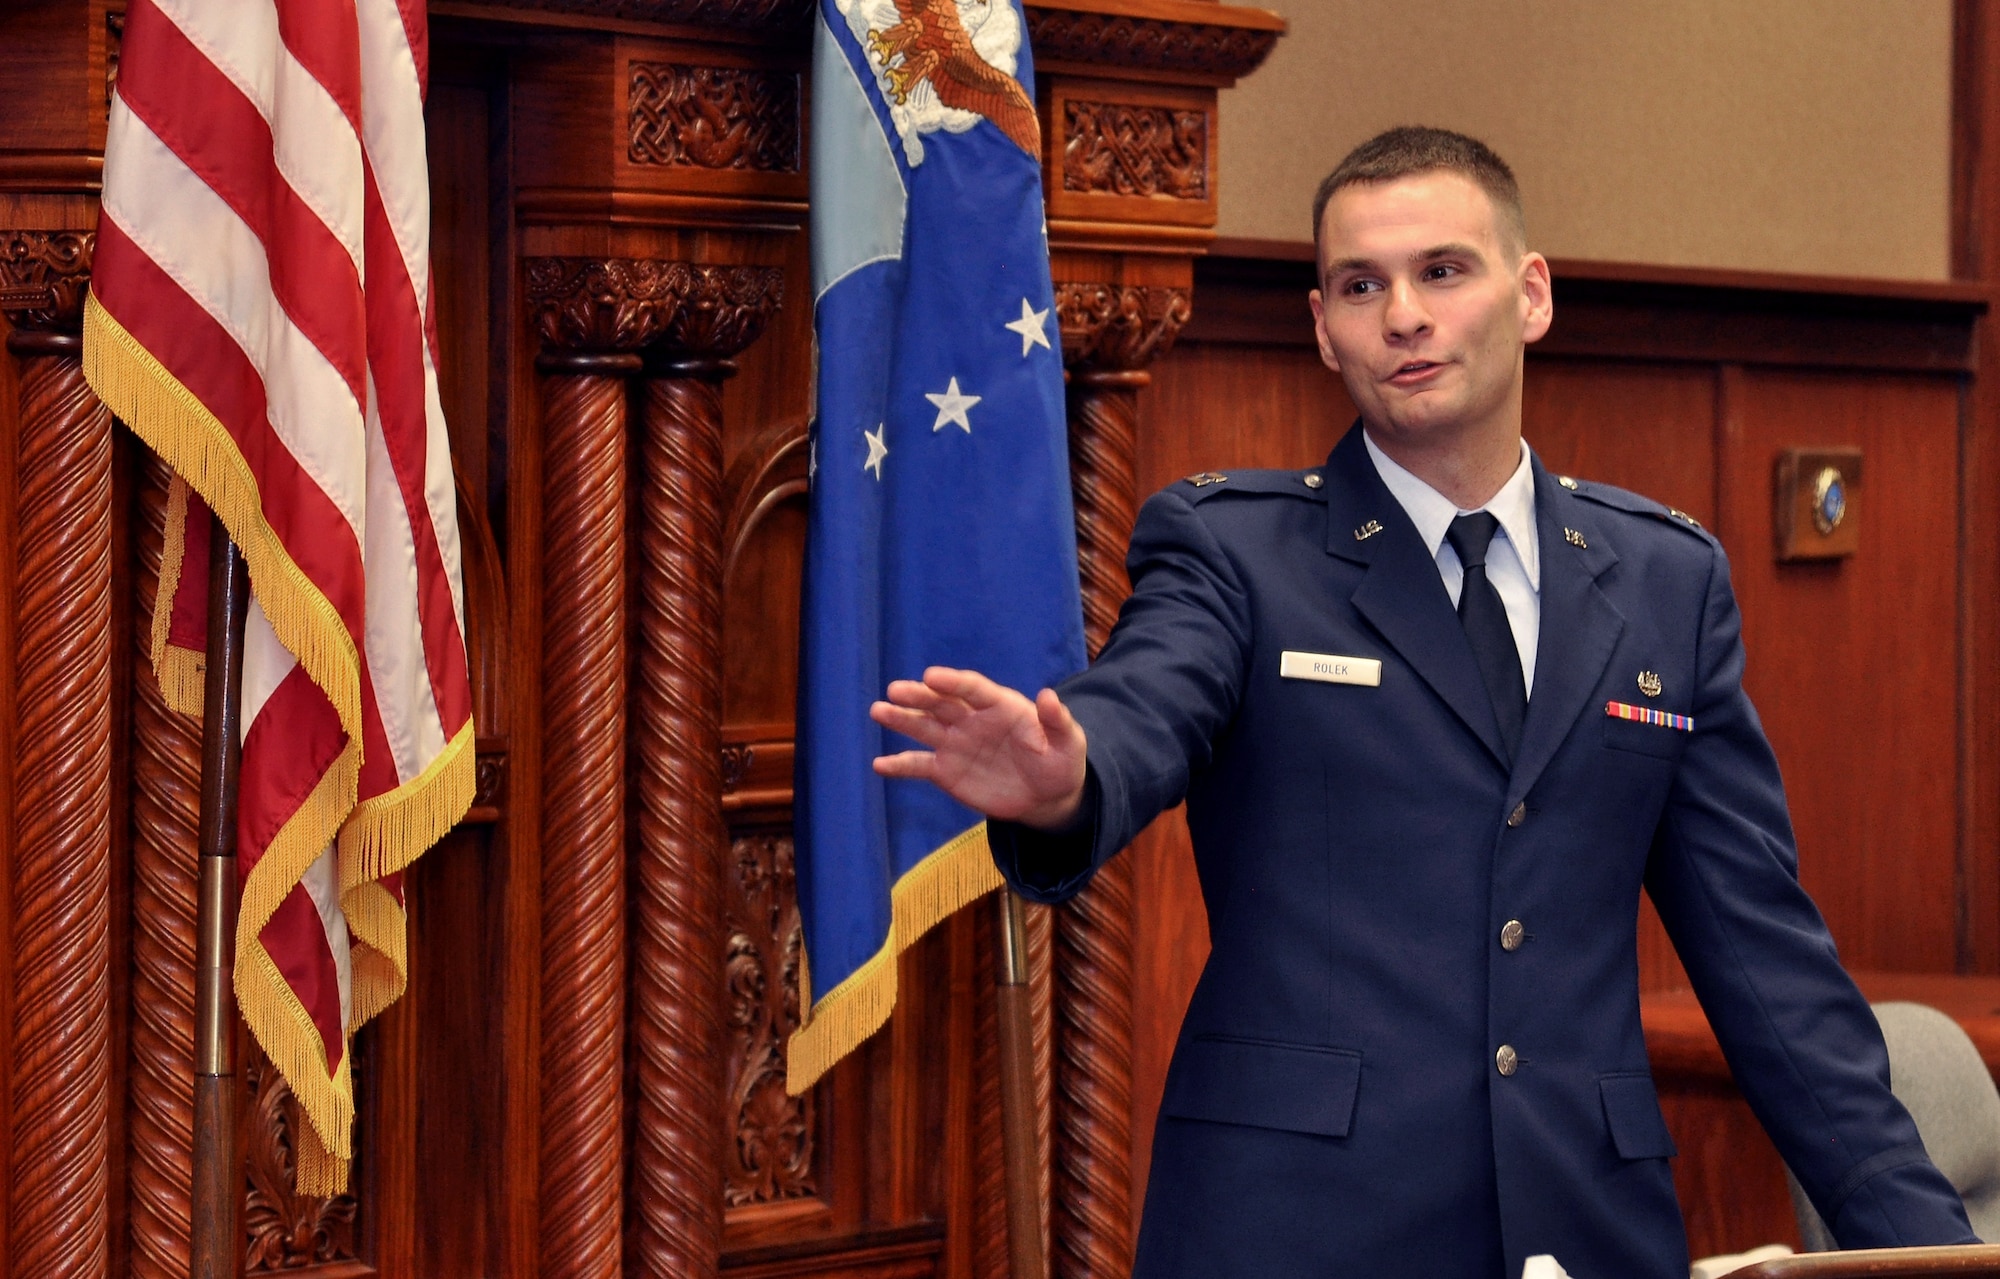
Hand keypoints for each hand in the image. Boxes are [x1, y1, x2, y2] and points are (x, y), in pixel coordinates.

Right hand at [871, 666, 1088, 829]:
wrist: (1046, 796)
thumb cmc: (1060, 763)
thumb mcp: (1068, 743)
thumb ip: (1057, 720)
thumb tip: (1049, 695)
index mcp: (1001, 706)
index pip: (973, 689)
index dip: (953, 682)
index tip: (931, 676)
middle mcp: (972, 720)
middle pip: (942, 703)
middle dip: (919, 696)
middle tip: (895, 691)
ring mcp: (956, 743)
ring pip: (924, 727)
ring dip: (901, 719)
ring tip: (877, 710)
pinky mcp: (946, 770)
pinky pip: (918, 765)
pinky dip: (899, 764)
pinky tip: (879, 765)